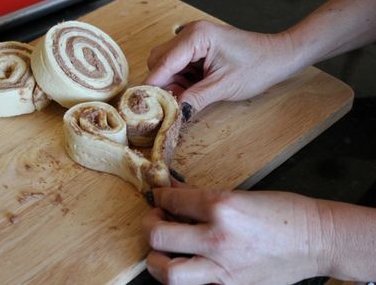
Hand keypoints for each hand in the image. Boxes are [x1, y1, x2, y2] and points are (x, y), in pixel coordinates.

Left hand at [142, 188, 327, 283]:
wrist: (316, 240)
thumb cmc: (284, 212)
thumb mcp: (240, 194)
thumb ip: (201, 196)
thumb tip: (174, 190)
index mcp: (222, 207)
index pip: (172, 201)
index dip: (160, 197)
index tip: (160, 197)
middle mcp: (218, 238)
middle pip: (159, 236)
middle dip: (150, 225)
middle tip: (155, 220)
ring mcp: (223, 267)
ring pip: (168, 272)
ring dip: (156, 259)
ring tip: (161, 249)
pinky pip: (194, 283)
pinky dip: (182, 273)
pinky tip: (186, 261)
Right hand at [145, 20, 304, 118]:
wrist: (278, 57)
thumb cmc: (258, 66)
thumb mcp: (224, 86)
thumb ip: (195, 99)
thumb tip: (173, 114)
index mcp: (196, 37)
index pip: (163, 62)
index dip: (153, 85)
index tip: (144, 106)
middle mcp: (190, 34)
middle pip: (158, 61)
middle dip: (161, 85)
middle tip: (169, 106)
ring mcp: (192, 42)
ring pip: (166, 66)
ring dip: (170, 85)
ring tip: (184, 101)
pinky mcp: (197, 51)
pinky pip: (177, 68)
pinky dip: (179, 83)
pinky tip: (189, 93)